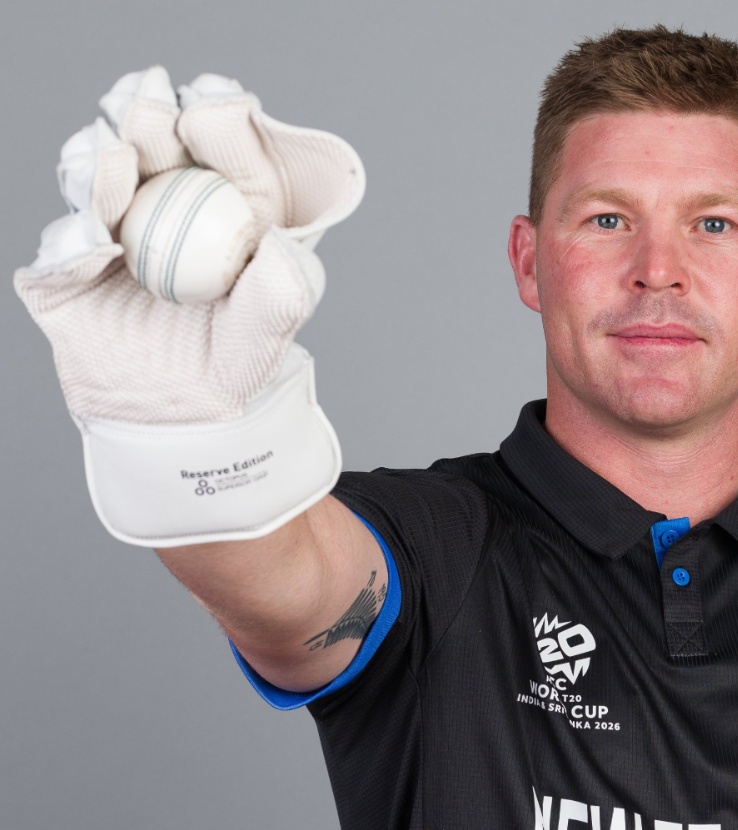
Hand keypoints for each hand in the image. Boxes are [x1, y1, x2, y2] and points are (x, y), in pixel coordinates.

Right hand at [12, 67, 364, 545]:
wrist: (181, 422)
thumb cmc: (233, 363)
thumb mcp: (269, 334)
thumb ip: (285, 293)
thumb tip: (287, 247)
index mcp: (220, 205)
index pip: (219, 148)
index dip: (217, 120)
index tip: (218, 110)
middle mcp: (161, 207)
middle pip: (150, 146)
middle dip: (148, 119)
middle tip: (153, 108)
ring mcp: (107, 234)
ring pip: (93, 181)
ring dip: (101, 163)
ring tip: (119, 158)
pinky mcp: (65, 276)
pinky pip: (60, 251)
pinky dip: (73, 239)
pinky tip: (93, 237)